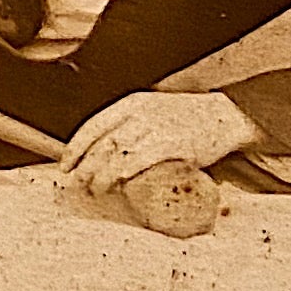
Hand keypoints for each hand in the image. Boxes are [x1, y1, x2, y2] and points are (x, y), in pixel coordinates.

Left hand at [58, 89, 262, 194]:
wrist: (224, 116)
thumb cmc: (189, 118)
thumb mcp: (155, 112)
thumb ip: (133, 127)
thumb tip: (107, 153)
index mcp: (133, 103)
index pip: (94, 124)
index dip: (76, 146)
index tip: (65, 163)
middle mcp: (140, 112)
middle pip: (102, 140)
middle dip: (85, 163)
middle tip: (76, 181)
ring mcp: (155, 127)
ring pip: (116, 151)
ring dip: (100, 172)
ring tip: (94, 187)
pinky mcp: (170, 144)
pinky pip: (138, 158)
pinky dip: (123, 171)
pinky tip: (116, 181)